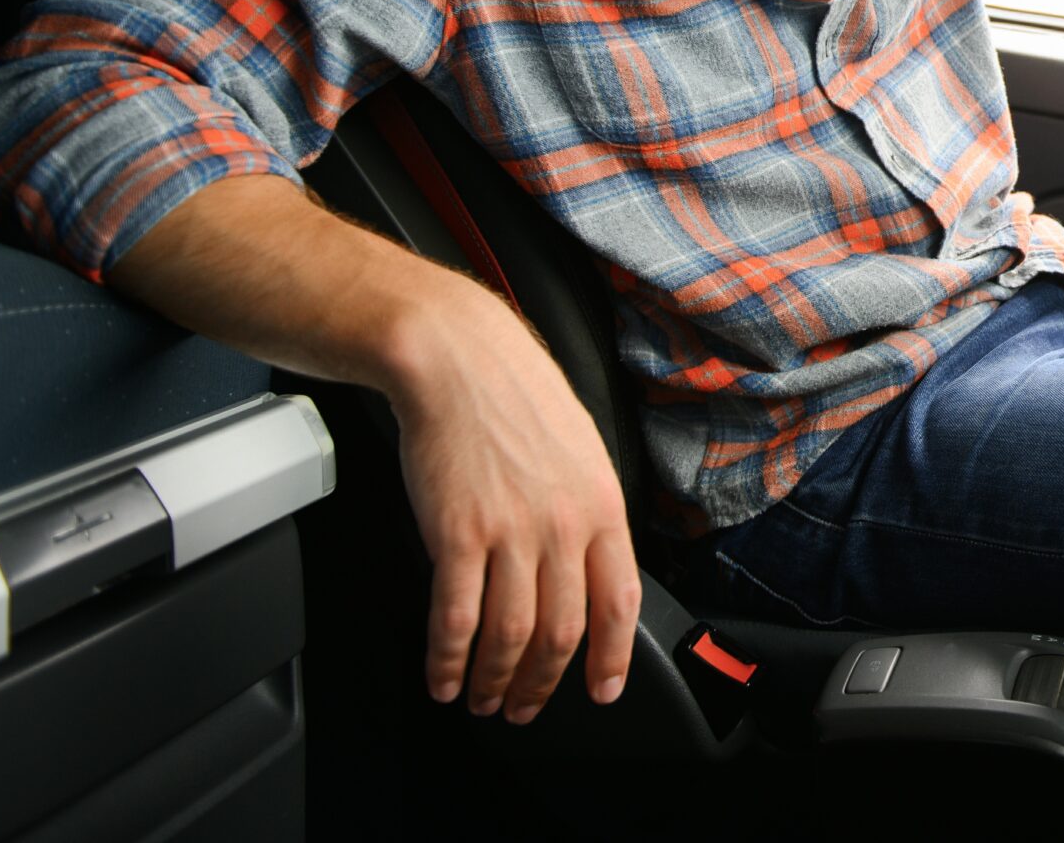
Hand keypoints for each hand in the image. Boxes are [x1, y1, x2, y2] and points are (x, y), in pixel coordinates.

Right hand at [389, 289, 641, 723]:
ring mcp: (510, 532)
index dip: (611, 656)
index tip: (603, 689)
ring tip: (483, 699)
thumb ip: (586, 509)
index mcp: (602, 504)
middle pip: (562, 631)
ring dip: (495, 682)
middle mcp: (563, 524)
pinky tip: (443, 676)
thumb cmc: (516, 394)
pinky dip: (449, 660)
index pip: (619, 601)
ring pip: (510, 636)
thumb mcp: (580, 447)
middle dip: (544, 684)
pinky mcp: (456, 533)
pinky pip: (455, 618)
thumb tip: (586, 565)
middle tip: (526, 707)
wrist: (458, 357)